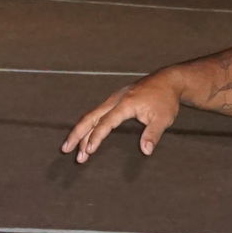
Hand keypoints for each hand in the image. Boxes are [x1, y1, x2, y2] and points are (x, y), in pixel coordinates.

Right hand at [61, 72, 181, 161]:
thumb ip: (153, 134)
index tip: (88, 151)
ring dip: (80, 132)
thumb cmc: (165, 100)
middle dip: (76, 134)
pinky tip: (84, 134)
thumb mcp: (163, 118)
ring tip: (72, 148)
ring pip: (90, 116)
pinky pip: (95, 114)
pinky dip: (87, 125)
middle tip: (65, 149)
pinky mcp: (113, 101)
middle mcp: (114, 101)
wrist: (166, 81)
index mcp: (125, 104)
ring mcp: (112, 100)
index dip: (96, 137)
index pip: (105, 123)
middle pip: (89, 118)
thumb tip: (145, 151)